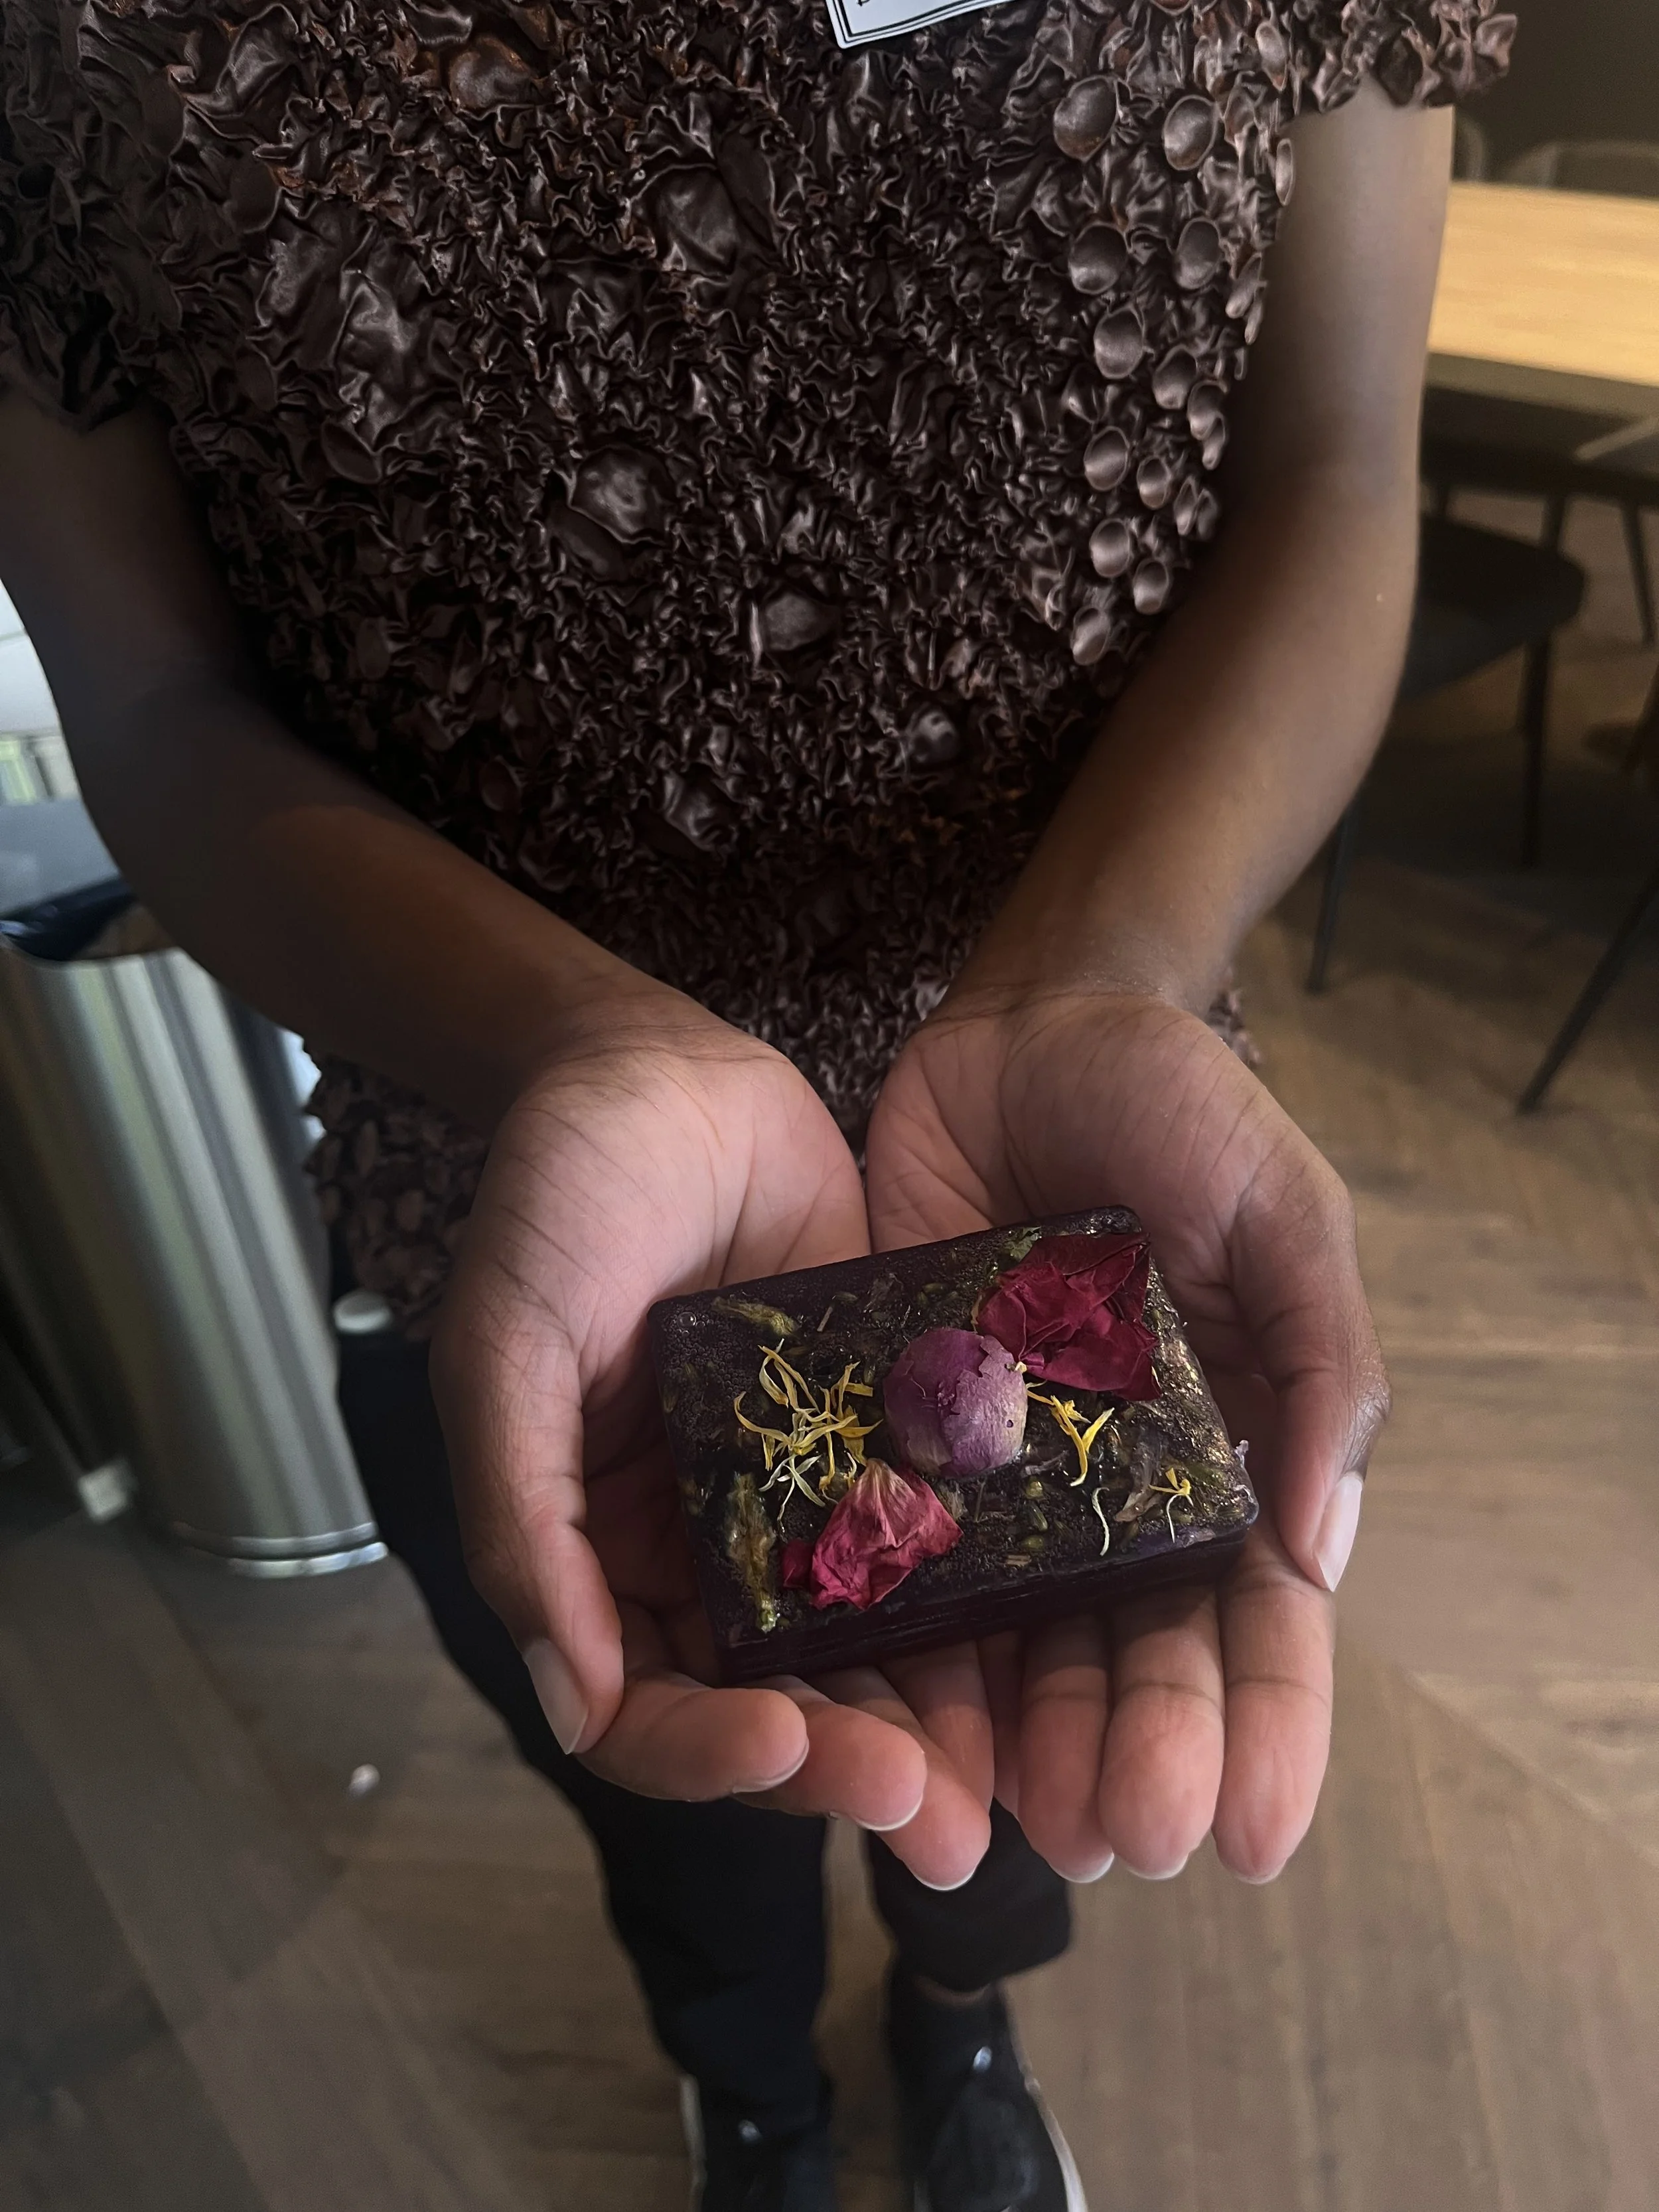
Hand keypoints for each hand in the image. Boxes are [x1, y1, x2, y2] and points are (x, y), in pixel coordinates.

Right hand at [429, 994, 992, 1886]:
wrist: (662, 1068)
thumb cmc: (559, 1195)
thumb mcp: (508, 1343)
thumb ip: (522, 1517)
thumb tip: (571, 1701)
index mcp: (602, 1550)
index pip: (648, 1704)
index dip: (712, 1753)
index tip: (790, 1754)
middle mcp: (707, 1547)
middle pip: (777, 1704)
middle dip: (852, 1768)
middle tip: (939, 1823)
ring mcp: (804, 1497)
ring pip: (872, 1648)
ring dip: (934, 1726)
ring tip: (1011, 1791)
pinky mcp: (887, 1435)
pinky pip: (938, 1541)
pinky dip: (985, 1609)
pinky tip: (1051, 1652)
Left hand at [864, 987, 1386, 1882]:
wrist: (1029, 1021)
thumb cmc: (1177, 1106)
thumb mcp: (1283, 1212)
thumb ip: (1320, 1367)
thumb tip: (1322, 1547)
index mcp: (1226, 1448)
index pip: (1256, 1615)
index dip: (1264, 1725)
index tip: (1255, 1832)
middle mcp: (1114, 1484)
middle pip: (1131, 1650)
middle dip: (1134, 1750)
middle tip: (1116, 1840)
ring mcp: (1002, 1468)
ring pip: (1016, 1637)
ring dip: (1020, 1741)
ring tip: (1016, 1830)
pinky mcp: (899, 1430)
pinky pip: (898, 1559)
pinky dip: (904, 1650)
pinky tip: (903, 1725)